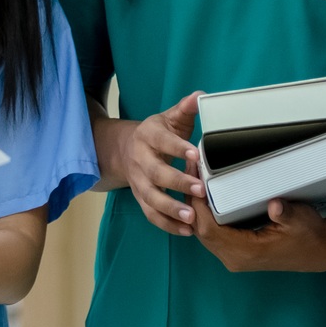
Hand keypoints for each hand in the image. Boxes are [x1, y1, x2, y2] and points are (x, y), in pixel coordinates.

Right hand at [119, 92, 206, 236]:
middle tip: (200, 190)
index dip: (177, 148)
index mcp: (148, 136)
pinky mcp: (141, 199)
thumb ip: (185, 108)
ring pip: (151, 198)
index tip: (195, 155)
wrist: (125, 150)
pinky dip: (167, 225)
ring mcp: (139, 182)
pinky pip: (151, 215)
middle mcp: (140, 160)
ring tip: (192, 217)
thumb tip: (201, 96)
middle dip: (178, 183)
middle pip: (156, 174)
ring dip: (171, 209)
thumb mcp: (169, 117)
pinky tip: (187, 230)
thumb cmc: (157, 133)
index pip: (163, 141)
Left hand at [192, 190, 325, 273]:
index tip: (193, 180)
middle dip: (192, 201)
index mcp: (246, 252)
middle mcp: (235, 258)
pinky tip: (204, 197)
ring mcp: (234, 257)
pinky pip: (211, 234)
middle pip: (200, 230)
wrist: (319, 251)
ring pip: (203, 233)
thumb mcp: (300, 219)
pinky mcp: (236, 252)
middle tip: (189, 171)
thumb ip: (285, 213)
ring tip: (194, 179)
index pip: (208, 229)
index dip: (197, 205)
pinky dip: (204, 216)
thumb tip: (275, 206)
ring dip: (196, 208)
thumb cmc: (309, 234)